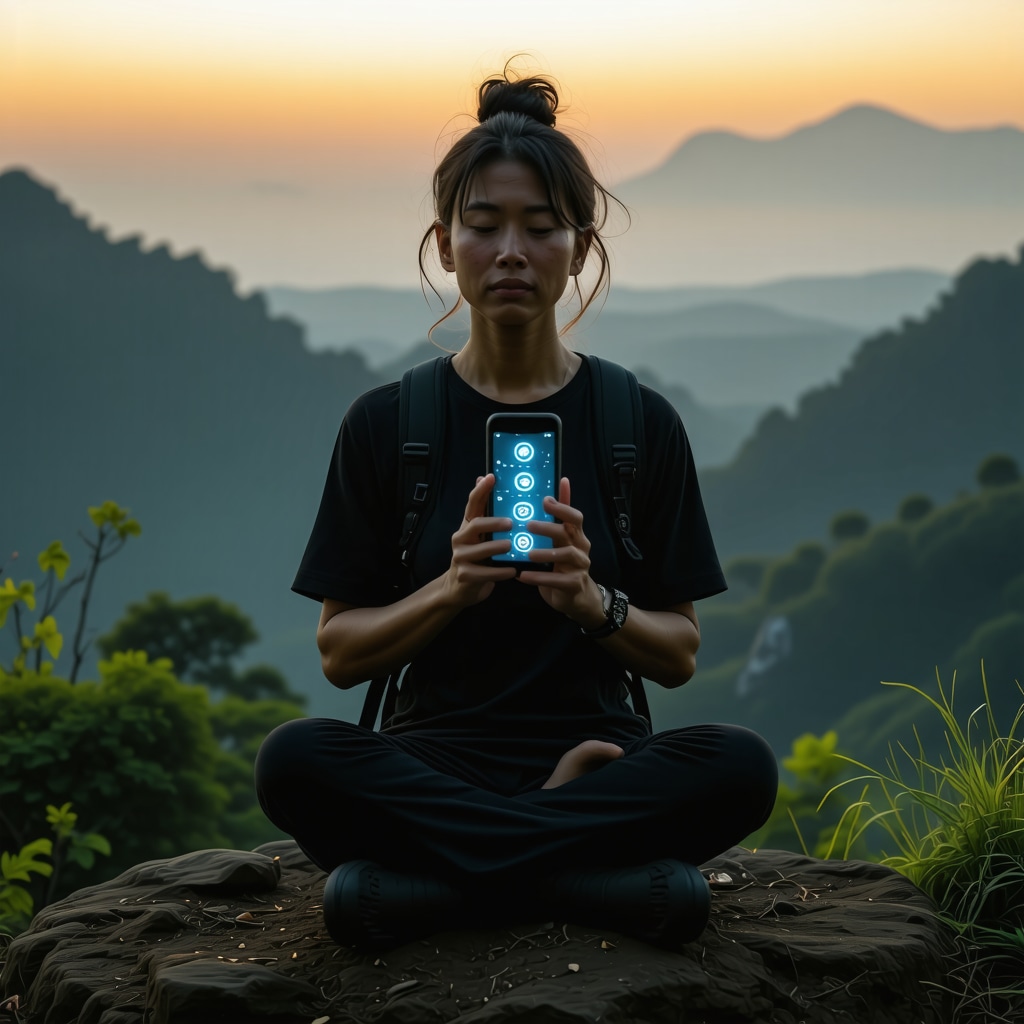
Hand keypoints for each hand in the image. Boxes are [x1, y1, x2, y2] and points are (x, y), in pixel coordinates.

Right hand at [442, 474, 516, 607]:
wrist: (459, 588)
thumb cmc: (476, 558)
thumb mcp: (480, 536)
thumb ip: (485, 512)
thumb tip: (485, 478)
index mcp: (467, 526)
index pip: (472, 504)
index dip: (481, 490)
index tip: (491, 477)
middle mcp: (461, 539)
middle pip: (475, 524)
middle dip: (493, 522)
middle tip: (511, 523)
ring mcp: (460, 557)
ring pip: (480, 550)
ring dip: (497, 547)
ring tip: (511, 546)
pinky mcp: (465, 575)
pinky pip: (485, 573)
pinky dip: (500, 572)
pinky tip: (512, 571)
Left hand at [517, 477, 605, 626]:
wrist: (575, 598)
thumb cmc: (562, 565)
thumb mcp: (559, 542)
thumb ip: (556, 518)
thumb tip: (554, 487)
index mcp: (575, 535)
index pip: (574, 516)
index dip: (562, 506)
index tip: (545, 499)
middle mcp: (580, 547)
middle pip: (569, 531)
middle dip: (549, 527)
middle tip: (528, 525)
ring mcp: (580, 566)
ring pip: (568, 554)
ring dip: (546, 552)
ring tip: (528, 553)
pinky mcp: (574, 584)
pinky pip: (557, 580)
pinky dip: (539, 578)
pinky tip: (523, 576)